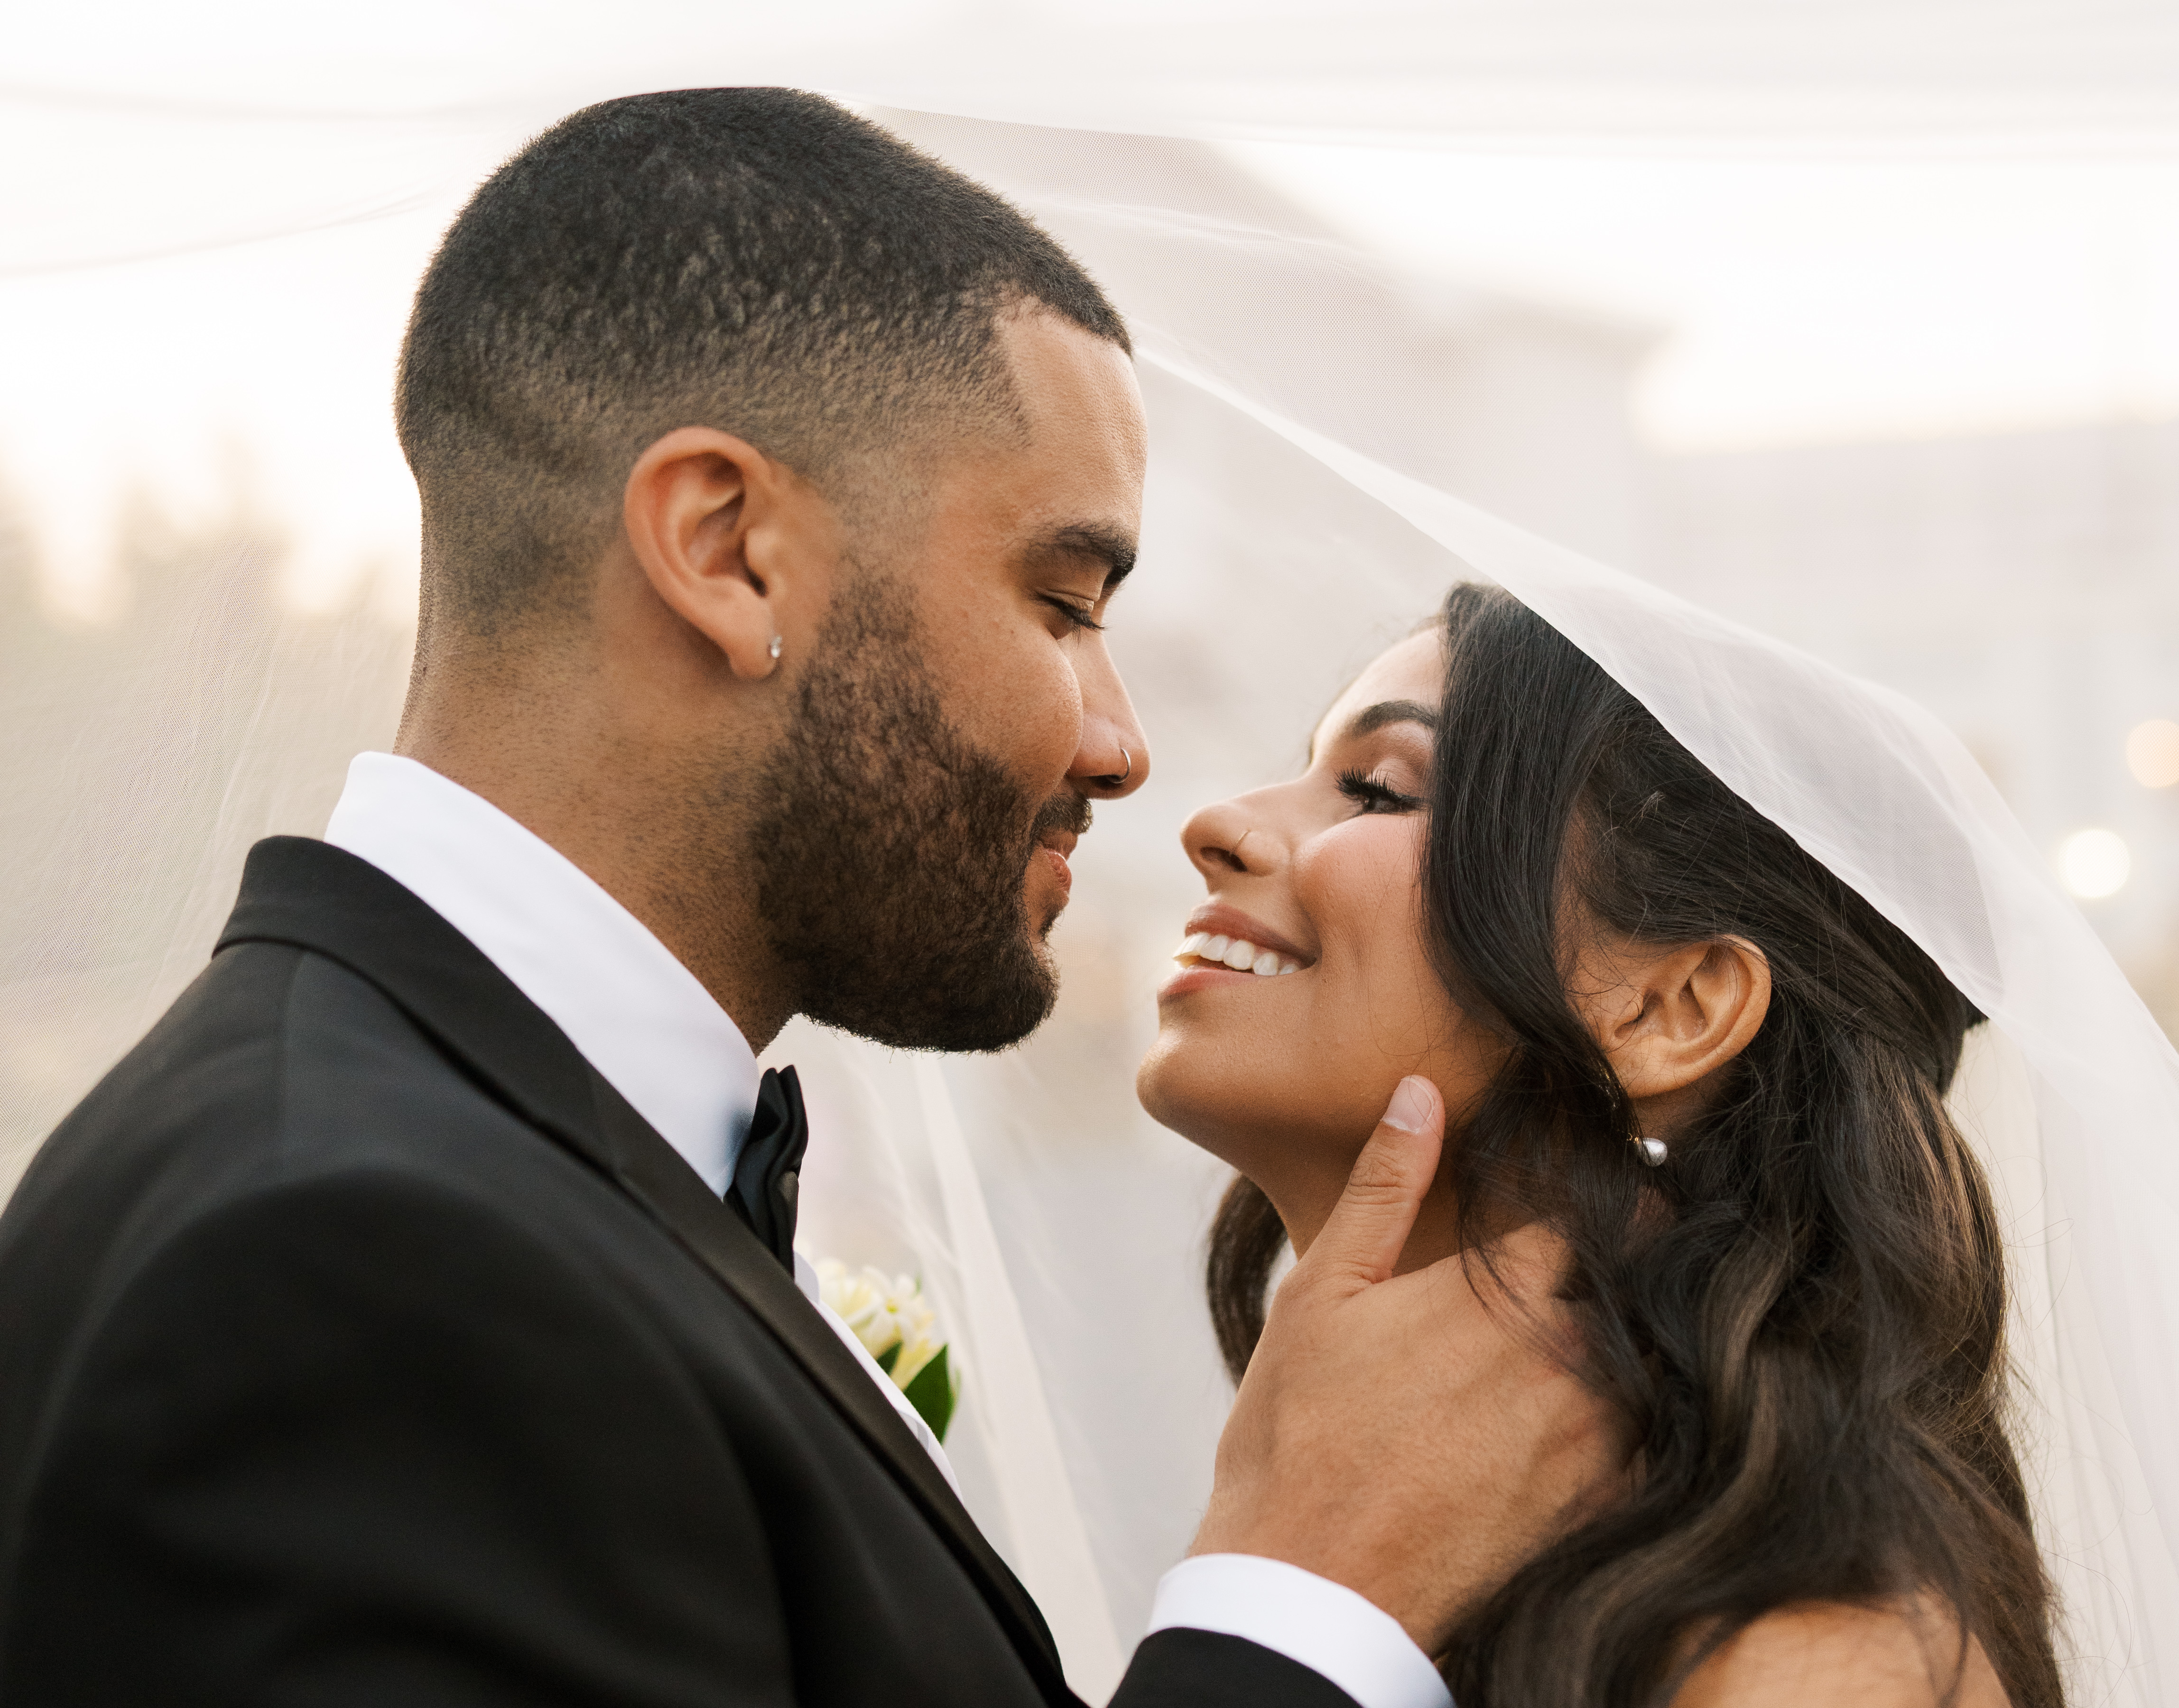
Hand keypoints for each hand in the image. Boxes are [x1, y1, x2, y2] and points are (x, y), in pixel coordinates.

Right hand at [1189, 1075, 1624, 1657]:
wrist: (1313, 1594)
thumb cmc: (1299, 1436)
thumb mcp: (1321, 1295)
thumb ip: (1382, 1189)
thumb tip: (1420, 1093)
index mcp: (1503, 1298)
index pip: (1605, 1210)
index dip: (1610, 1184)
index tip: (1610, 1171)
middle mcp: (1569, 1363)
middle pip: (1646, 1278)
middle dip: (1634, 1251)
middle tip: (1611, 1237)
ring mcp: (1595, 1443)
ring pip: (1656, 1354)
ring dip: (1636, 1326)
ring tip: (1596, 1317)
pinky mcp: (1600, 1507)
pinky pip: (1656, 1436)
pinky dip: (1642, 1407)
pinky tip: (1590, 1403)